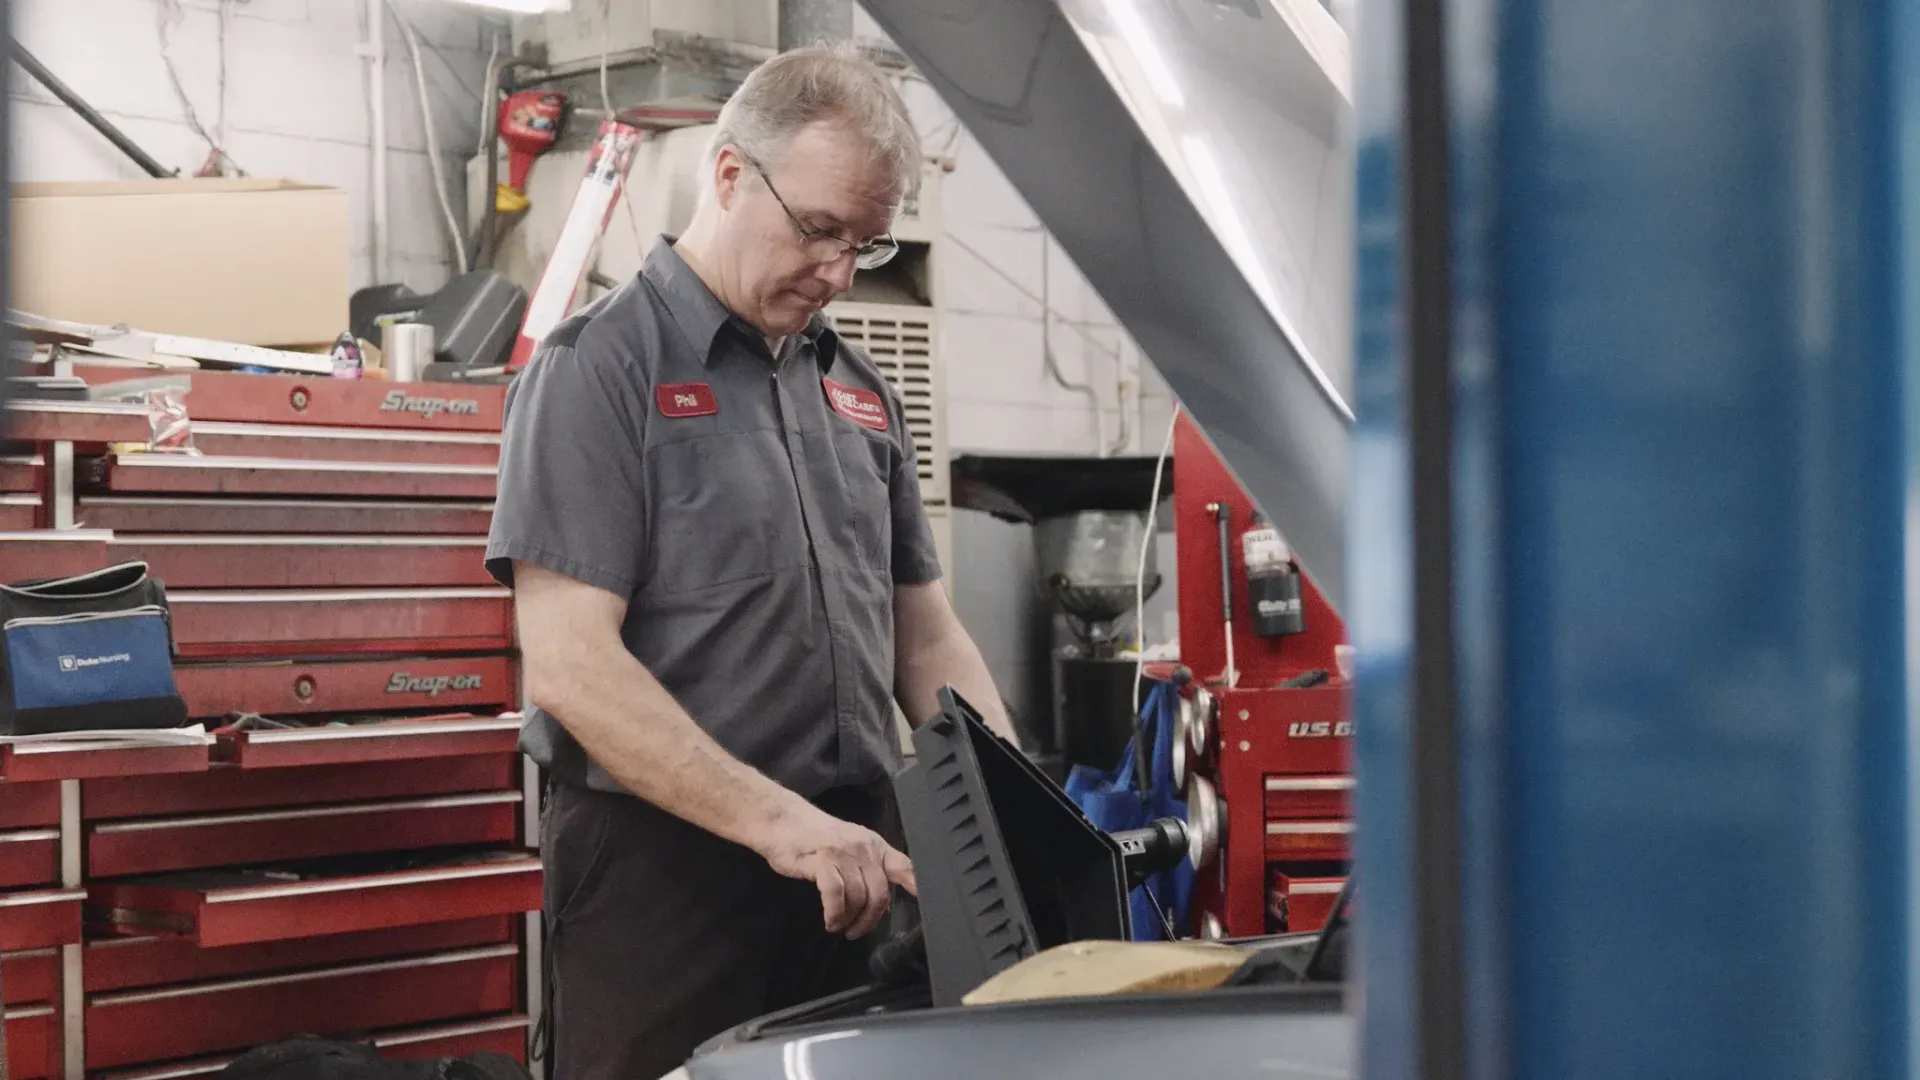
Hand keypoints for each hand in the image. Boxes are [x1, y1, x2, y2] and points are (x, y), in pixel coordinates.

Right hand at [759, 801, 916, 938]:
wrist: (781, 820)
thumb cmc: (815, 838)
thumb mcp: (850, 848)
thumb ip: (868, 871)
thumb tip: (883, 904)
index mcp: (875, 846)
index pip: (905, 867)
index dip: (918, 888)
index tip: (929, 909)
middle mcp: (864, 848)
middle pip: (880, 893)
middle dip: (869, 919)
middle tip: (855, 931)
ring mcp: (843, 853)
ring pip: (858, 897)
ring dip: (848, 919)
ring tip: (837, 925)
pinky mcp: (822, 861)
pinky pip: (836, 895)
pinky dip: (835, 913)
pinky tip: (830, 920)